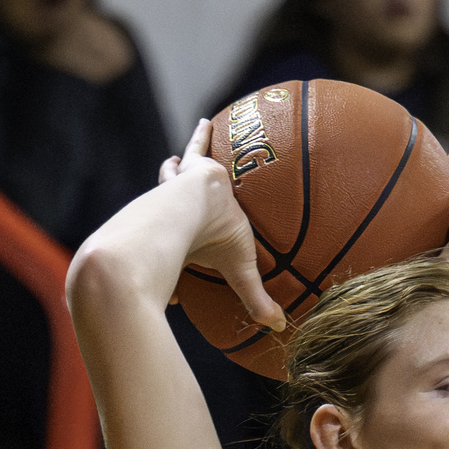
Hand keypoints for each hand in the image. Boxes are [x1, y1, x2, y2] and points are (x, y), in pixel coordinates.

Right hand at [160, 122, 284, 336]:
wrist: (185, 213)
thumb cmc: (207, 245)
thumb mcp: (238, 271)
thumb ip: (256, 297)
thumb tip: (279, 328)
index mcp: (181, 231)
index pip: (174, 239)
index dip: (171, 251)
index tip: (172, 262)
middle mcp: (173, 204)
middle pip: (169, 192)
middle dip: (171, 182)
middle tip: (173, 169)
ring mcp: (181, 183)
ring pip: (178, 169)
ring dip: (183, 160)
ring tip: (186, 149)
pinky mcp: (194, 164)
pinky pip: (199, 144)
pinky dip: (201, 134)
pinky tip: (208, 120)